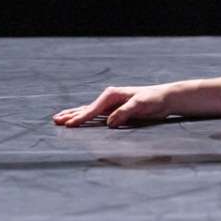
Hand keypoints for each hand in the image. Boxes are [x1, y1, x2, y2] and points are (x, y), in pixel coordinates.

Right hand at [53, 83, 172, 127]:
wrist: (164, 98)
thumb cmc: (154, 99)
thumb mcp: (141, 105)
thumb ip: (125, 112)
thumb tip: (109, 123)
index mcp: (112, 95)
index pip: (93, 109)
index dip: (81, 118)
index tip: (69, 125)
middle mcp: (109, 98)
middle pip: (86, 108)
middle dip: (71, 115)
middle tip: (55, 121)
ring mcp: (111, 104)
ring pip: (88, 111)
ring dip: (74, 115)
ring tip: (60, 119)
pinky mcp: (114, 110)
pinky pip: (95, 115)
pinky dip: (84, 117)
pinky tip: (78, 120)